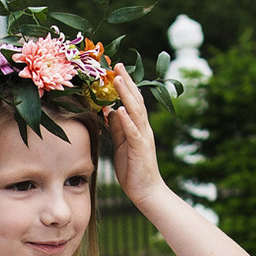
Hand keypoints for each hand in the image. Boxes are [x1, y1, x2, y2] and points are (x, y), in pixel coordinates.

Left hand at [100, 68, 165, 203]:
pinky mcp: (140, 148)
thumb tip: (109, 110)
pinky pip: (133, 132)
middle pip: (135, 100)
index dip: (124, 85)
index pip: (131, 101)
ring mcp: (143, 137)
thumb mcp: (122, 144)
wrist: (145, 191)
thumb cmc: (133, 168)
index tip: (115, 69)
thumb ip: (117, 127)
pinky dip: (127, 120)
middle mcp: (143, 128)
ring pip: (135, 111)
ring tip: (119, 80)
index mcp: (137, 126)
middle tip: (117, 65)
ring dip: (126, 94)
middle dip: (126, 82)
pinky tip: (120, 109)